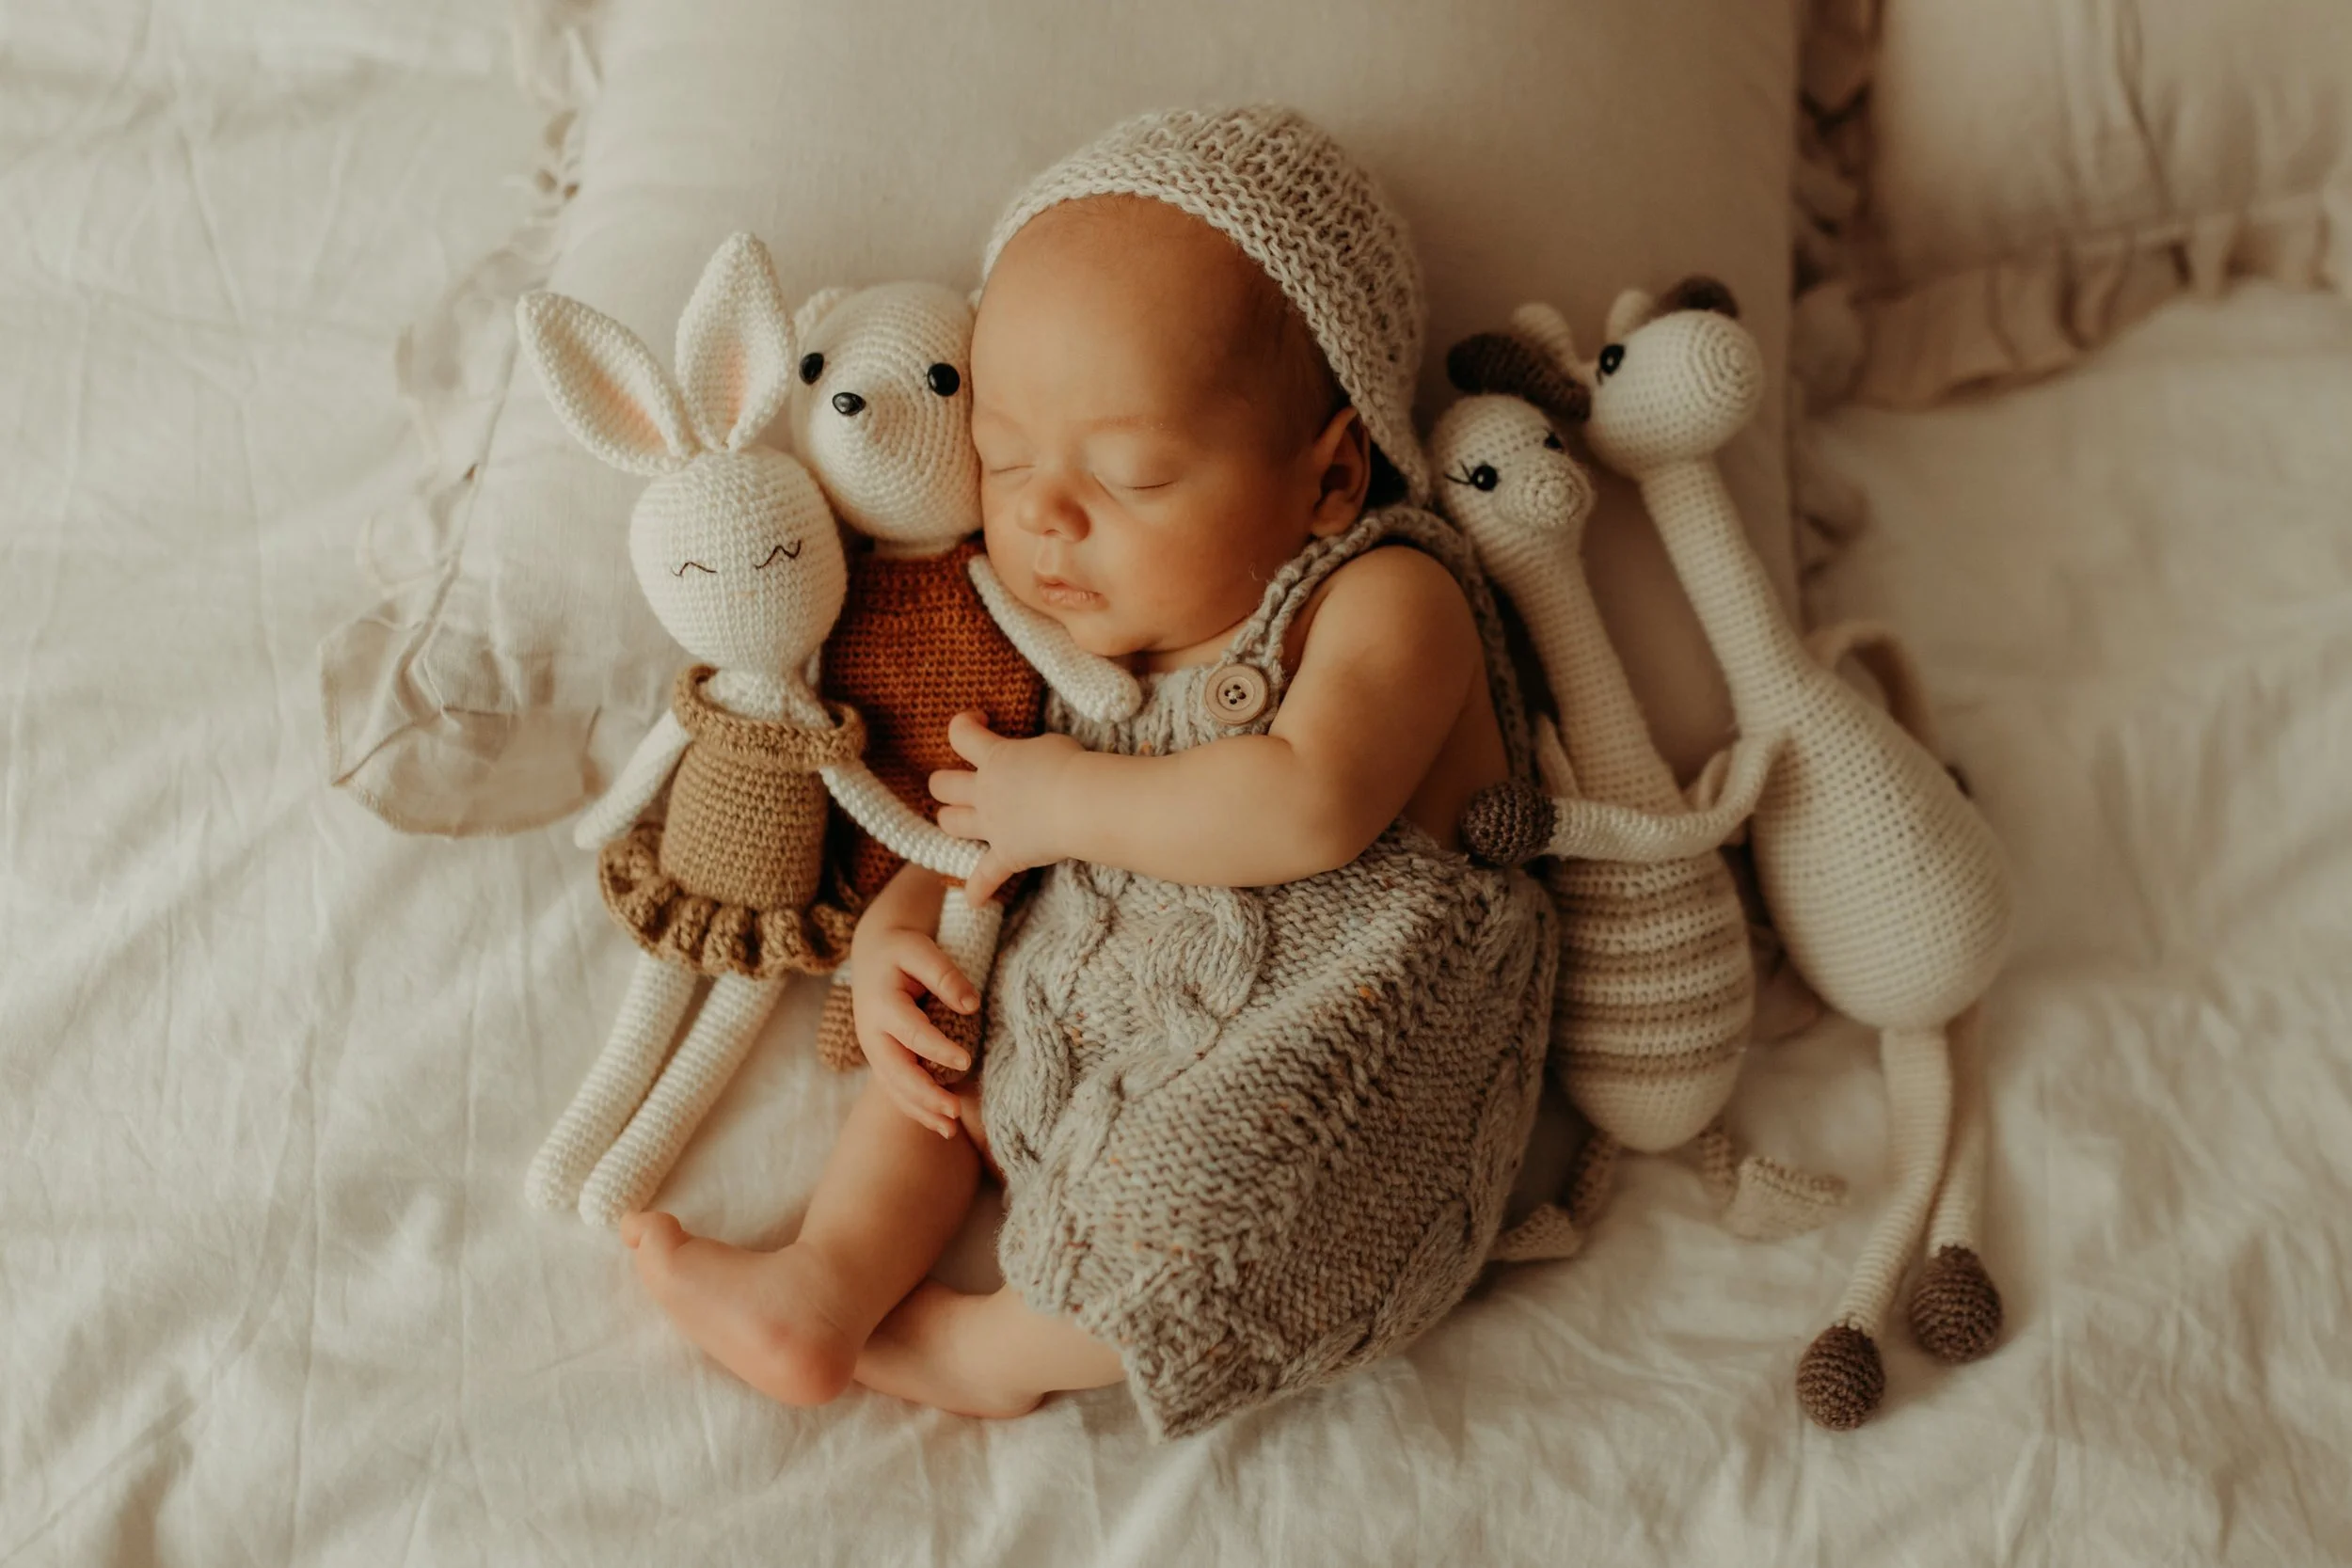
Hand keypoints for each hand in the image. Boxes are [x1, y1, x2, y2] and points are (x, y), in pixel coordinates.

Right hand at [850, 919, 978, 1137]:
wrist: (872, 953)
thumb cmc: (901, 950)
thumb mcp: (921, 950)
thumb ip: (945, 975)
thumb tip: (971, 1005)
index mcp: (881, 1004)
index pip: (911, 1033)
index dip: (937, 1049)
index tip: (965, 1062)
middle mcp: (872, 1034)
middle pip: (897, 1072)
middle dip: (925, 1095)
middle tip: (954, 1113)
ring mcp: (874, 1051)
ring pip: (894, 1088)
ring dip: (921, 1111)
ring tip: (951, 1130)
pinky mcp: (881, 1060)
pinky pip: (896, 1090)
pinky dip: (916, 1109)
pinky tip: (940, 1124)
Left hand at [928, 711, 1084, 905]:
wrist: (1079, 803)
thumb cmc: (1072, 766)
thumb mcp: (1052, 744)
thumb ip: (1033, 752)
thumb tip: (1037, 760)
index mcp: (994, 758)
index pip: (961, 734)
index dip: (964, 725)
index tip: (979, 721)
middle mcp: (985, 791)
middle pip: (942, 785)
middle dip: (945, 783)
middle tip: (961, 782)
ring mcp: (992, 825)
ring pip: (950, 823)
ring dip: (951, 821)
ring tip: (960, 821)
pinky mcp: (1007, 854)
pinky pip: (987, 876)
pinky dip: (979, 889)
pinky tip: (973, 900)